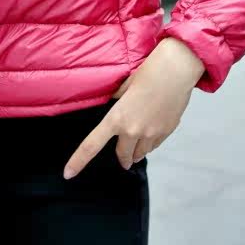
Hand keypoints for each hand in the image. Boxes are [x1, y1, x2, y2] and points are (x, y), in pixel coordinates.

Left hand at [62, 37, 205, 178]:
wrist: (176, 70)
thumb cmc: (149, 72)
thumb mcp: (125, 85)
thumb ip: (117, 101)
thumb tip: (116, 105)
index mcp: (116, 118)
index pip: (91, 145)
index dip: (78, 161)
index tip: (68, 174)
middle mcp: (133, 130)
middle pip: (123, 155)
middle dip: (122, 157)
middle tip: (123, 157)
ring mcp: (151, 133)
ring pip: (140, 153)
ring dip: (137, 151)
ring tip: (138, 138)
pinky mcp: (167, 132)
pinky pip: (154, 145)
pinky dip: (150, 142)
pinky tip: (152, 128)